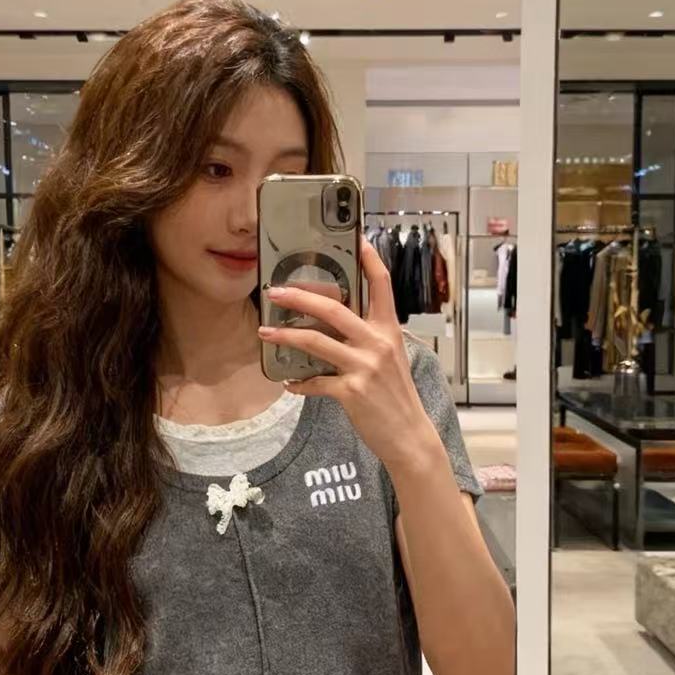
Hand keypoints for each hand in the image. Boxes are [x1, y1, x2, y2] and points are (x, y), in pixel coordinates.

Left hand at [259, 238, 442, 475]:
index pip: (381, 285)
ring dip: (285, 336)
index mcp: (389, 330)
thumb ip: (368, 338)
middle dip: (300, 297)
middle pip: (334, 309)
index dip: (370, 259)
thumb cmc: (396, 396)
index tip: (357, 239)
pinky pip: (315, 382)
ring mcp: (364, 367)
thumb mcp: (391, 359)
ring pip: (316, 342)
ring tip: (265, 331)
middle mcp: (378, 343)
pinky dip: (299, 383)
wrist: (409, 435)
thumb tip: (334, 325)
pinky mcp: (351, 391)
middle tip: (276, 291)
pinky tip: (289, 384)